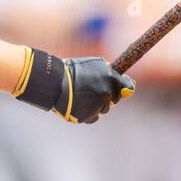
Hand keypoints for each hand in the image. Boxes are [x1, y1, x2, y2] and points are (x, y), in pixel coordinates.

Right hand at [13, 48, 134, 123]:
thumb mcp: (93, 64)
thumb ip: (109, 72)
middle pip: (114, 99)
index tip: (122, 89)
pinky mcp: (88, 116)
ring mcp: (97, 106)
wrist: (53, 82)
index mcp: (110, 78)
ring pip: (104, 109)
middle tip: (94, 90)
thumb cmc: (72, 70)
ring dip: (97, 105)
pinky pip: (93, 117)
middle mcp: (106, 93)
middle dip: (107, 96)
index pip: (127, 86)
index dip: (124, 87)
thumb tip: (125, 82)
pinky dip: (88, 113)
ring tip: (82, 96)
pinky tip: (79, 105)